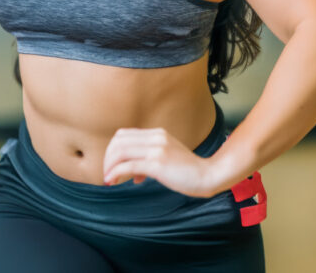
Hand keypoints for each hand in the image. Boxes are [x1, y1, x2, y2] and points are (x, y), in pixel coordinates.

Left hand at [102, 127, 219, 197]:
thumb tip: (131, 173)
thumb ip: (150, 158)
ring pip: (120, 151)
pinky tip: (112, 181)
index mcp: (157, 133)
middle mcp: (156, 137)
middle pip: (118, 141)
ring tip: (109, 179)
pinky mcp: (158, 163)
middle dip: (108, 158)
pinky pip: (129, 165)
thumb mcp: (167, 156)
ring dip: (109, 166)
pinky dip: (116, 173)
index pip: (123, 135)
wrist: (207, 175)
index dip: (111, 150)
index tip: (112, 166)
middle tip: (108, 174)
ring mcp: (157, 149)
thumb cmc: (187, 170)